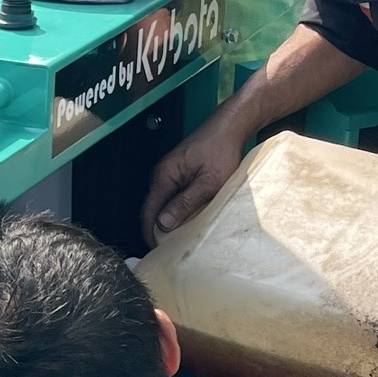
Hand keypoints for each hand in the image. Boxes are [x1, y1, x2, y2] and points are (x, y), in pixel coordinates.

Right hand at [141, 115, 246, 244]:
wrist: (229, 125)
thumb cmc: (222, 149)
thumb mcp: (209, 182)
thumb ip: (186, 202)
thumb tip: (164, 223)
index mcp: (165, 175)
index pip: (148, 211)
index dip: (150, 233)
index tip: (157, 251)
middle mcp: (161, 173)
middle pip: (152, 208)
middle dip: (157, 229)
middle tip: (168, 250)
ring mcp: (169, 172)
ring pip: (162, 202)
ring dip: (167, 219)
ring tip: (176, 239)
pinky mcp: (178, 172)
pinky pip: (171, 195)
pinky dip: (175, 209)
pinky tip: (185, 219)